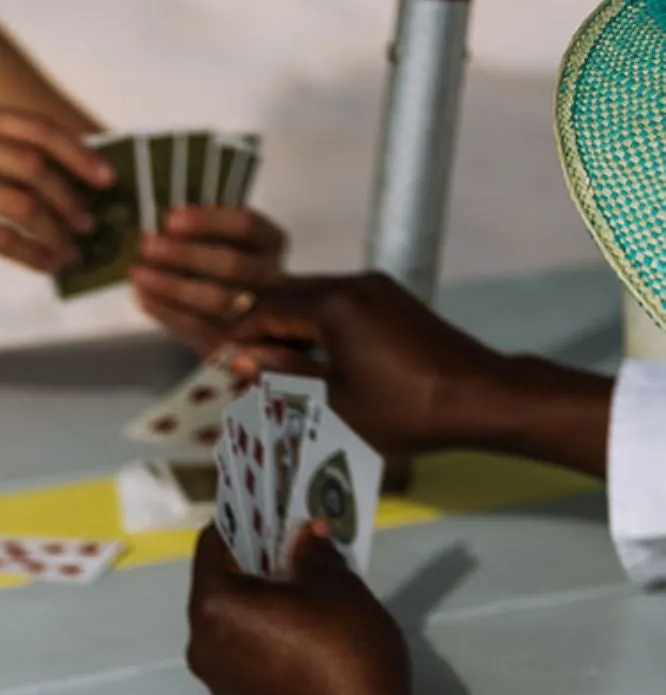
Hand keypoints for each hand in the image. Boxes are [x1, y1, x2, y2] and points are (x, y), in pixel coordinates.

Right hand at [0, 106, 110, 277]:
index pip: (33, 128)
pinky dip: (30, 253)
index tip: (104, 176)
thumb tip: (59, 175)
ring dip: (55, 229)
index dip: (76, 152)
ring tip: (73, 248)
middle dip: (71, 196)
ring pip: (20, 202)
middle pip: (32, 163)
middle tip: (91, 222)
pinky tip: (46, 265)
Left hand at [131, 205, 286, 352]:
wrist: (248, 317)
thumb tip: (167, 224)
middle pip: (232, 265)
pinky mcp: (231, 340)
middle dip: (186, 255)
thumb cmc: (224, 265)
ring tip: (139, 272)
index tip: (170, 218)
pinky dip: (166, 311)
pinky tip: (141, 297)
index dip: (207, 221)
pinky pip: (198, 327)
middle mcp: (270, 276)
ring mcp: (255, 313)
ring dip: (173, 285)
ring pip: (217, 300)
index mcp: (271, 241)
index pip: (245, 225)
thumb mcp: (222, 239)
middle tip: (148, 246)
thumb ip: (202, 231)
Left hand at [185, 524, 422, 694]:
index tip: (271, 504)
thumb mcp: (337, 586)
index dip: (243, 518)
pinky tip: (302, 615)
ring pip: (231, 617)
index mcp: (214, 608)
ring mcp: (215, 677)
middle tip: (293, 534)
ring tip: (304, 572)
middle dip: (254, 556)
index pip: (212, 544)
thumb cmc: (347, 653)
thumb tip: (305, 534)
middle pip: (219, 582)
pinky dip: (262, 626)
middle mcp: (200, 643)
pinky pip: (241, 647)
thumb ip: (312, 552)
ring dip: (261, 592)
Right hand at [213, 272, 512, 459]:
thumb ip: (284, 375)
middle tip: (240, 369)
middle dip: (260, 330)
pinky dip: (316, 329)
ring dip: (289, 330)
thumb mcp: (332, 403)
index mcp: (334, 303)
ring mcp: (377, 289)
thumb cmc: (402, 409)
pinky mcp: (392, 302)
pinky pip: (340, 306)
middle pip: (289, 296)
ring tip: (272, 371)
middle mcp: (354, 283)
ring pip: (314, 300)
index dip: (238, 336)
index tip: (219, 364)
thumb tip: (243, 361)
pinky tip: (311, 362)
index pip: (267, 308)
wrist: (479, 396)